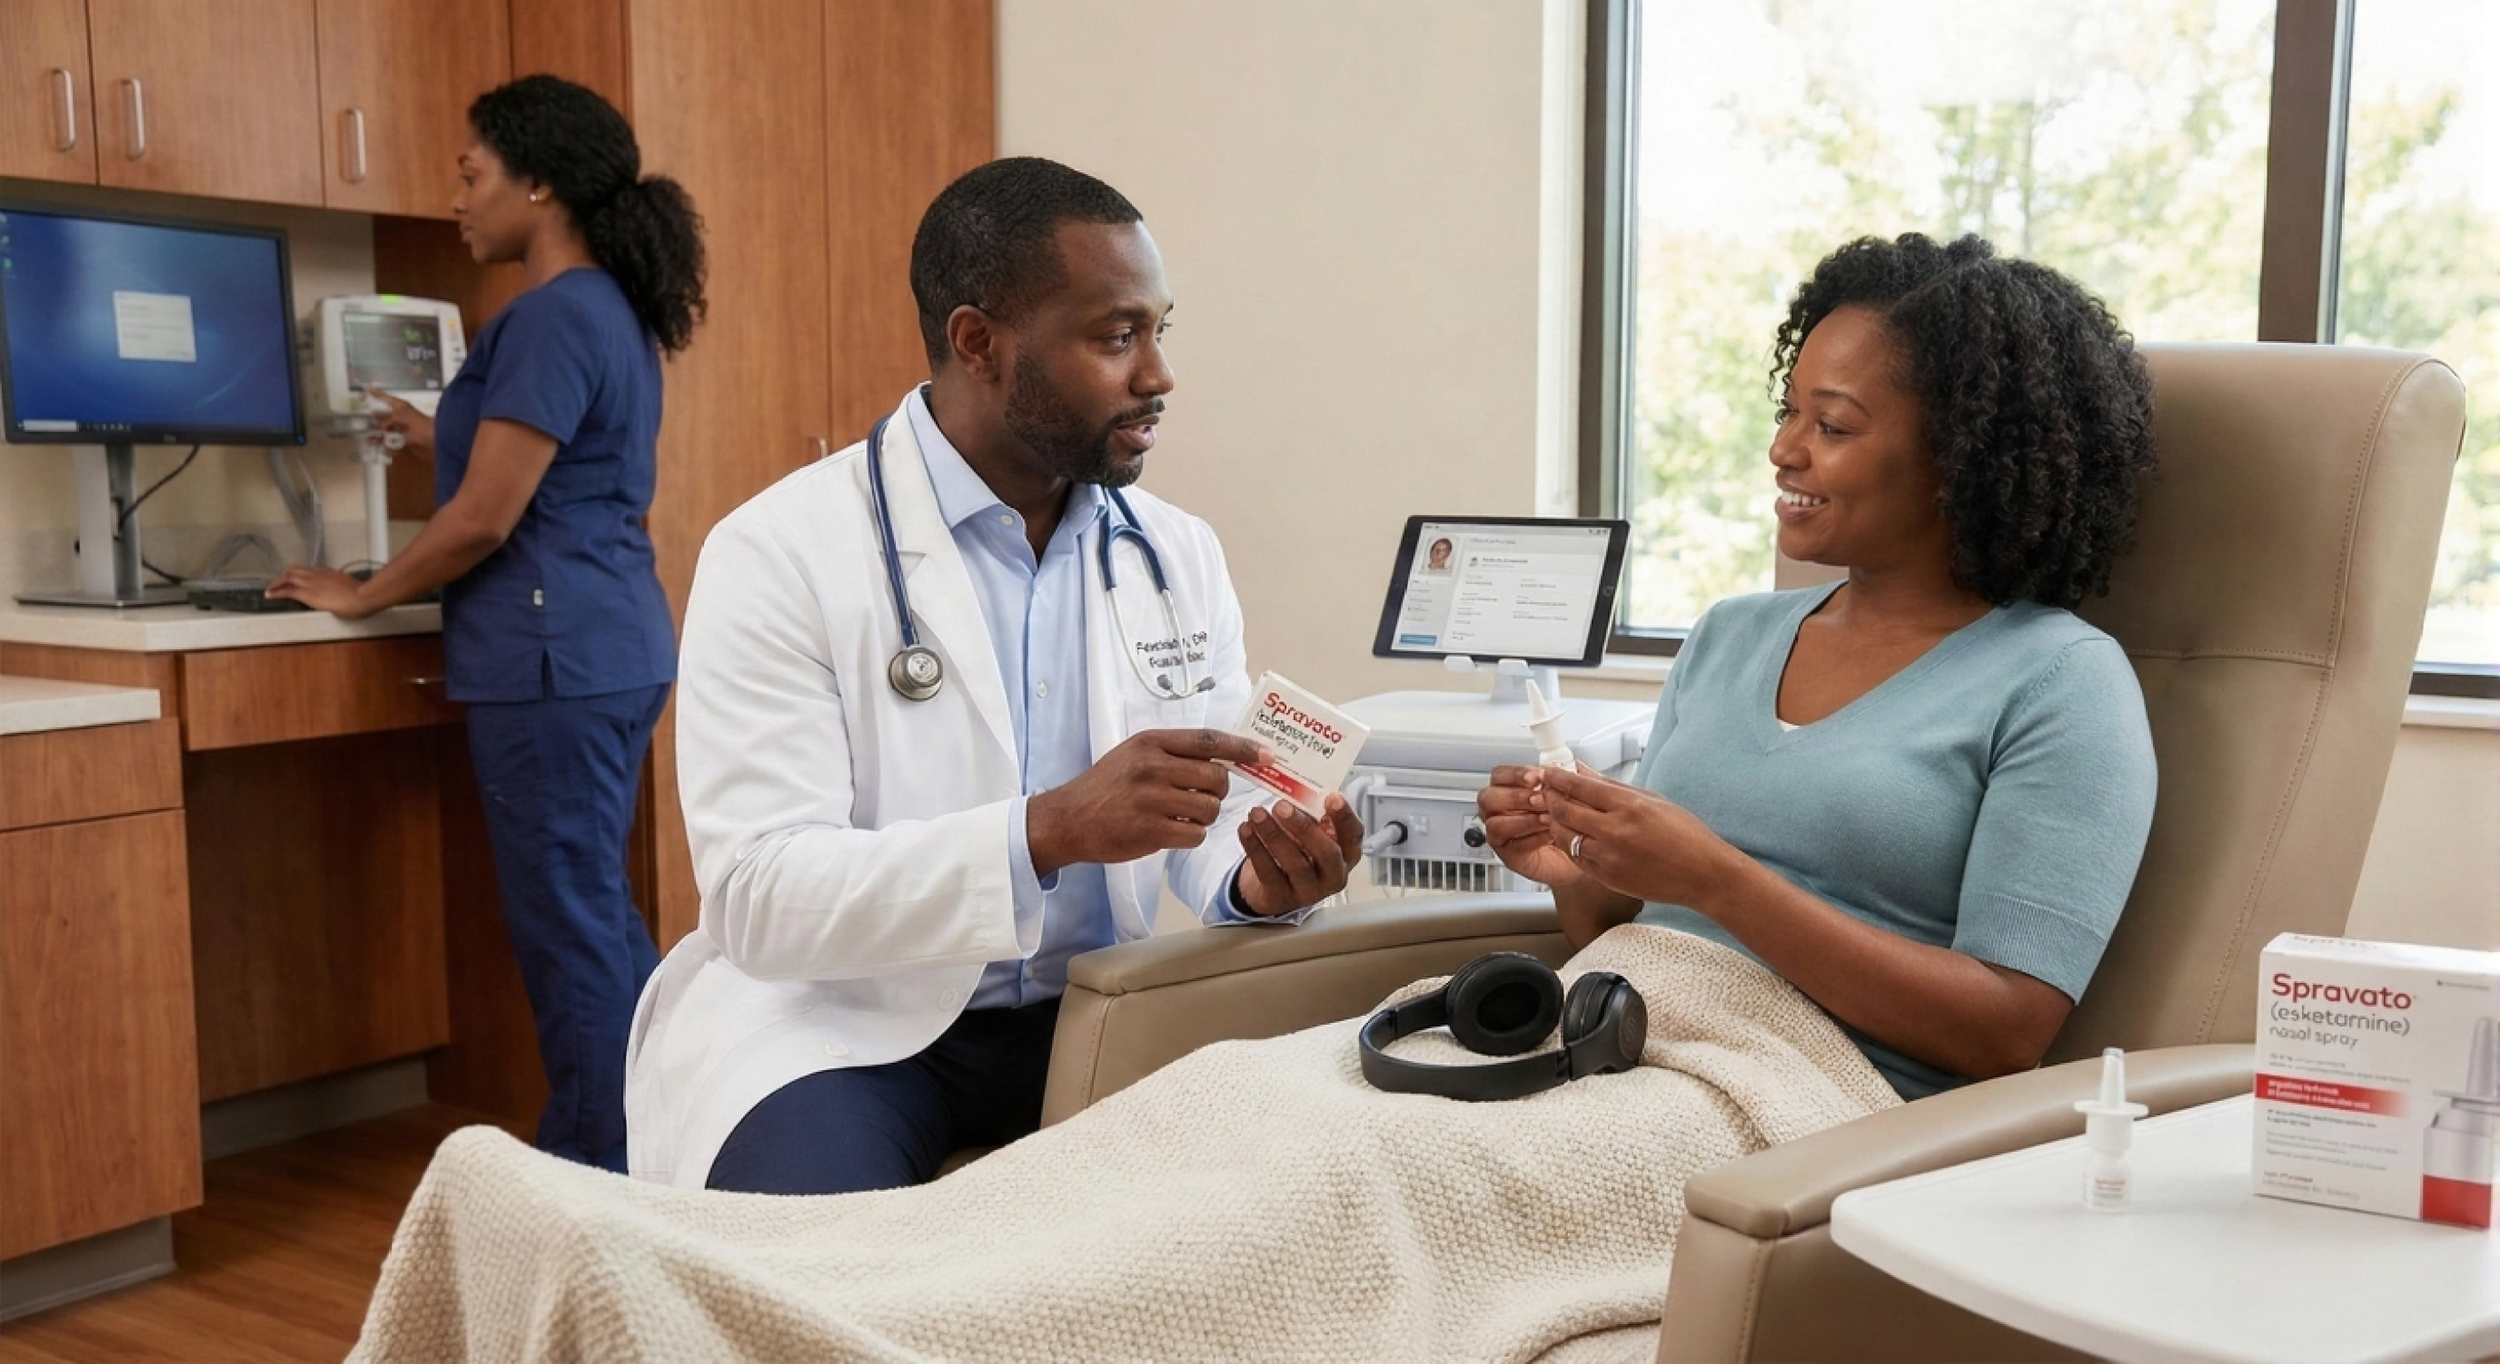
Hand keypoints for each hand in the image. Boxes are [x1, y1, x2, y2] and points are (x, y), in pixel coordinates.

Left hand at [264, 564, 376, 618]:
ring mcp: (310, 582)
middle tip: (277, 584)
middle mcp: (316, 573)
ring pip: (287, 577)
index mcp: (327, 571)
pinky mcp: (306, 593)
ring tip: (270, 589)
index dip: (297, 574)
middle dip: (283, 576)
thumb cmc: (361, 594)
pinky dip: (276, 592)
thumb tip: (340, 591)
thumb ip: (341, 586)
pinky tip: (269, 596)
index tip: (292, 580)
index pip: (307, 570)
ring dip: (276, 583)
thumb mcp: (349, 586)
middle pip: (293, 570)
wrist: (361, 596)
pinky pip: (286, 590)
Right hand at [365, 389, 434, 455]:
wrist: (437, 441)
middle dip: (372, 418)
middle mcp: (400, 417)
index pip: (385, 398)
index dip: (377, 393)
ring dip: (376, 434)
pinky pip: (391, 443)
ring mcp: (402, 430)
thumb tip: (379, 427)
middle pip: (383, 416)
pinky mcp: (404, 442)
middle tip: (359, 419)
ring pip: (386, 430)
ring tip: (366, 437)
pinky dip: (384, 445)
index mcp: (400, 407)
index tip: (366, 388)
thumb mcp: (402, 417)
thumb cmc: (420, 425)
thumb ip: (387, 419)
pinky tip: (374, 446)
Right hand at [1028, 728, 1266, 875]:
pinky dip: (1190, 836)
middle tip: (1201, 797)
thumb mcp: (1134, 754)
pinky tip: (1171, 832)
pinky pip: (1194, 834)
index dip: (1243, 748)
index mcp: (1151, 742)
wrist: (1068, 819)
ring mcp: (1151, 799)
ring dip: (1204, 816)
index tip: (1267, 755)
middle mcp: (1152, 766)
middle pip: (1217, 777)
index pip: (1209, 740)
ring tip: (1180, 816)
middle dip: (1218, 792)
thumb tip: (1225, 757)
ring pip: (1209, 809)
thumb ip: (1174, 752)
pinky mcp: (1149, 830)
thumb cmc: (1105, 786)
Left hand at [1231, 794, 1363, 916]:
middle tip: (1282, 807)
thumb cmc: (1299, 851)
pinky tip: (1246, 830)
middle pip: (1326, 853)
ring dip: (1273, 835)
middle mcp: (1333, 875)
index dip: (1345, 817)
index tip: (1332, 798)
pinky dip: (1255, 848)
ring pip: (1295, 863)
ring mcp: (1309, 890)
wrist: (1274, 885)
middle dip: (1304, 827)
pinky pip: (1268, 872)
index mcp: (1346, 853)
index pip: (1354, 835)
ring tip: (1257, 814)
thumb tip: (1297, 792)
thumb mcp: (1310, 831)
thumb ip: (1310, 815)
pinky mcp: (1282, 898)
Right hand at [1477, 764, 1592, 889]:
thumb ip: (1565, 777)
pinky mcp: (1508, 854)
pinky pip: (1512, 845)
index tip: (1537, 777)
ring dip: (1524, 819)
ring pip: (1496, 823)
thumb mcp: (1573, 792)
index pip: (1500, 775)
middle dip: (1517, 797)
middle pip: (1489, 797)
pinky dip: (1532, 838)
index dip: (1516, 774)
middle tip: (1541, 799)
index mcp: (1509, 788)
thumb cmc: (1571, 820)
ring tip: (1548, 819)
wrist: (1580, 850)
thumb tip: (1560, 765)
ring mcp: (1500, 832)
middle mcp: (1499, 809)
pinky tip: (1550, 835)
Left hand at [1538, 764, 1740, 909]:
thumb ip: (1613, 786)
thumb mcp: (1653, 800)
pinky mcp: (1608, 878)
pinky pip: (1576, 859)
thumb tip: (1583, 769)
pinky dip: (1569, 846)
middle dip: (1550, 798)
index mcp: (1629, 806)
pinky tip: (1572, 837)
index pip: (1581, 787)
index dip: (1559, 778)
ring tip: (1555, 815)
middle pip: (1565, 811)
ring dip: (1555, 824)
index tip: (1549, 773)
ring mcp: (1610, 858)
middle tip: (1545, 792)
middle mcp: (1616, 831)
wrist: (1704, 874)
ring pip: (1565, 837)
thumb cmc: (1686, 834)